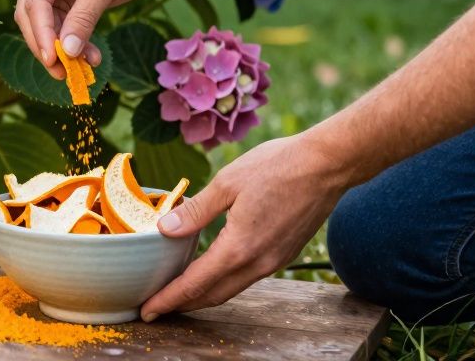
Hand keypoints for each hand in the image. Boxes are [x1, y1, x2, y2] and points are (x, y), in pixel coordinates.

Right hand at [14, 0, 170, 78]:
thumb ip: (83, 18)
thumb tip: (66, 52)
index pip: (35, 1)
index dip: (41, 33)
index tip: (52, 60)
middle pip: (33, 15)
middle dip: (47, 44)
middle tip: (63, 73)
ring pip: (47, 24)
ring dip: (63, 47)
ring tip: (84, 67)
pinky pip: (63, 24)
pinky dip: (74, 41)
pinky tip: (91, 56)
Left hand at [140, 134, 350, 319]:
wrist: (327, 165)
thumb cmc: (278, 166)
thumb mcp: (227, 182)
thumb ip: (196, 211)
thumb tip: (165, 230)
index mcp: (239, 248)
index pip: (195, 284)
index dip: (168, 299)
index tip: (147, 310)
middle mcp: (258, 263)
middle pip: (212, 295)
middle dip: (182, 305)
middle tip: (156, 306)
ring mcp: (274, 261)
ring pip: (231, 289)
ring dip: (203, 295)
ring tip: (178, 293)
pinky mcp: (283, 254)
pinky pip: (247, 277)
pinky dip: (224, 282)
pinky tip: (211, 271)